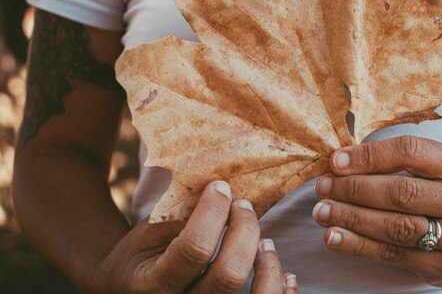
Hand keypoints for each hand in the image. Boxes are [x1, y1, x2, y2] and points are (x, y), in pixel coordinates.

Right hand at [90, 181, 298, 293]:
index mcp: (153, 283)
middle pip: (228, 275)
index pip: (194, 248)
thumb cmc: (138, 257)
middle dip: (244, 230)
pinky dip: (283, 292)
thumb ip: (178, 216)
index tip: (221, 187)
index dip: (213, 211)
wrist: (126, 290)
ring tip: (265, 240)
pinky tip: (287, 274)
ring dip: (267, 264)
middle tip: (243, 205)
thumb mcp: (144, 234)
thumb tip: (222, 190)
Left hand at [312, 135, 441, 286]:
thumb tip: (341, 161)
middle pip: (403, 193)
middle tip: (324, 187)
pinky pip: (393, 255)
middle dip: (356, 189)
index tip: (336, 161)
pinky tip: (335, 237)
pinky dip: (359, 246)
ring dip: (352, 218)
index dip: (370, 156)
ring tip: (322, 212)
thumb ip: (395, 161)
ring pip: (397, 227)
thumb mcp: (435, 167)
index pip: (411, 152)